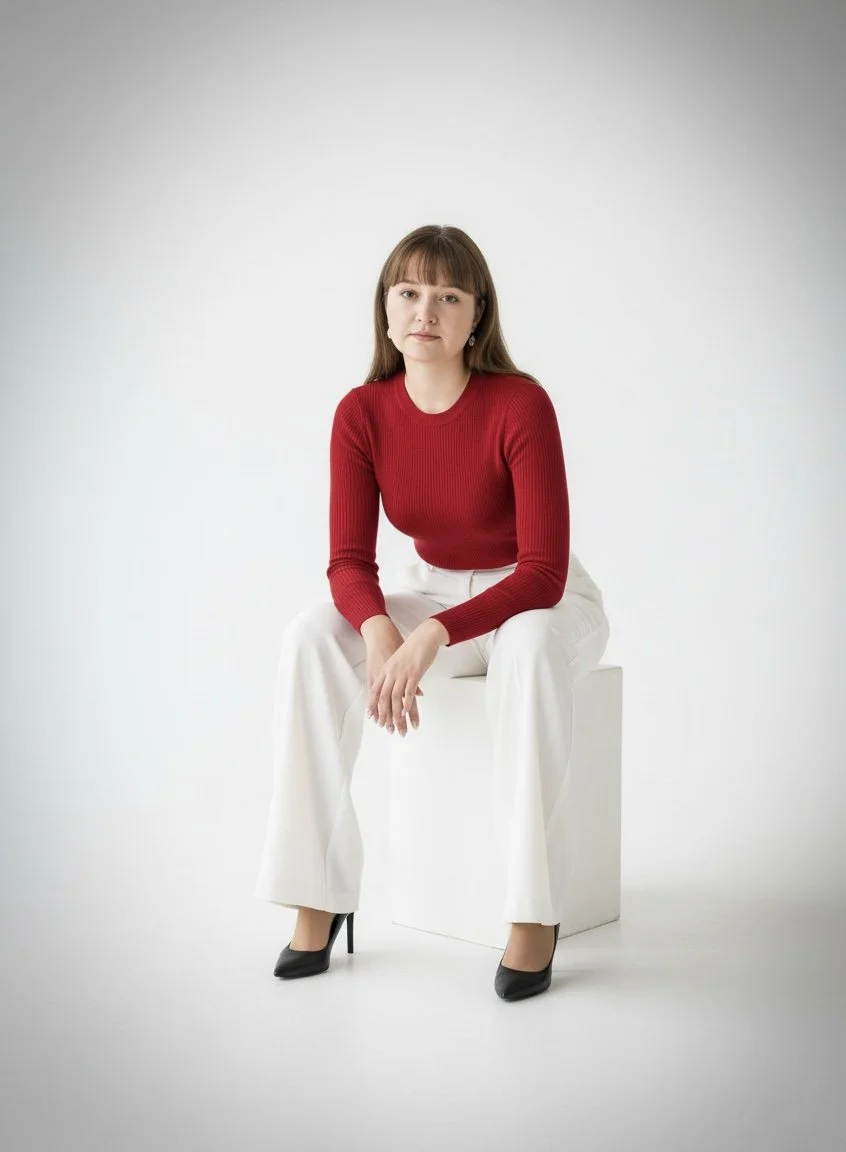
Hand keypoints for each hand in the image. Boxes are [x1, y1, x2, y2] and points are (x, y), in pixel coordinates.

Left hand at [366, 619, 448, 735]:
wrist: (424, 636)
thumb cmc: (412, 648)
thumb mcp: (397, 660)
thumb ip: (393, 673)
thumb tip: (393, 685)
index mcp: (386, 670)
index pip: (376, 691)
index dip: (374, 707)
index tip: (374, 719)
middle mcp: (391, 672)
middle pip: (384, 697)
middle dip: (385, 715)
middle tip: (387, 728)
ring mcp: (402, 673)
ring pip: (396, 697)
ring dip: (396, 714)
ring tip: (399, 725)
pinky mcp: (414, 673)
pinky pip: (408, 691)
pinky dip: (407, 703)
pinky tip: (406, 712)